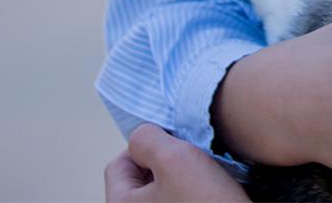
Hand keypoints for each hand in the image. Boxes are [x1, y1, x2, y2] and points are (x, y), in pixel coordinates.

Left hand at [105, 125, 247, 202]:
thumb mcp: (173, 158)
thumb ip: (147, 138)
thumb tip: (142, 135)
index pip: (119, 163)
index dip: (147, 147)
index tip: (174, 145)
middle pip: (142, 176)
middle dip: (168, 161)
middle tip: (193, 160)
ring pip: (165, 187)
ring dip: (185, 175)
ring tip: (206, 177)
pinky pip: (183, 199)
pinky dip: (197, 191)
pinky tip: (213, 191)